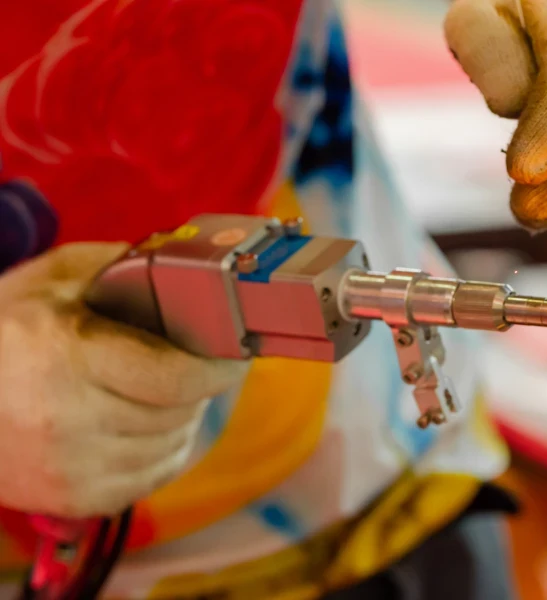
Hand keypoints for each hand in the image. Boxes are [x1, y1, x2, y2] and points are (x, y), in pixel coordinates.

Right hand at [0, 243, 247, 517]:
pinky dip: (163, 451)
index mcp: (67, 355)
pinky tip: (148, 425)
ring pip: (171, 447)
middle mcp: (66, 418)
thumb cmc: (8, 324)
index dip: (218, 367)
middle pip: (179, 412)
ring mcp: (67, 467)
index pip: (175, 378)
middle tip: (197, 365)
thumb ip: (125, 267)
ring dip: (184, 419)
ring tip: (168, 393)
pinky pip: (151, 478)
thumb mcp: (58, 276)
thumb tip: (196, 272)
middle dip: (200, 386)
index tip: (236, 355)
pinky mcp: (69, 499)